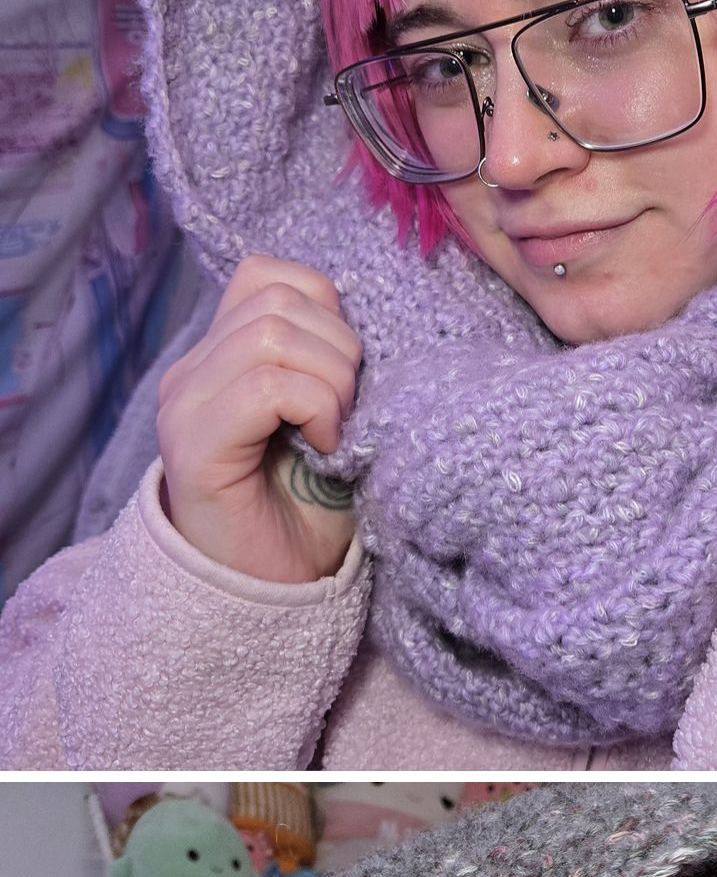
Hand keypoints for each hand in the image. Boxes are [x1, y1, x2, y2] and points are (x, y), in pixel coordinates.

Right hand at [158, 255, 361, 583]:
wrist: (270, 599)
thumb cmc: (306, 517)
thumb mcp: (329, 424)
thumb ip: (329, 366)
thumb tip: (371, 324)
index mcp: (220, 358)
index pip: (270, 277)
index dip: (326, 309)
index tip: (346, 375)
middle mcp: (192, 373)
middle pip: (278, 301)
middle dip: (340, 349)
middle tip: (349, 413)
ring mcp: (186, 405)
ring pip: (273, 335)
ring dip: (331, 382)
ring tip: (336, 434)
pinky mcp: (195, 443)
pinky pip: (267, 386)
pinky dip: (315, 409)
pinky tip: (325, 449)